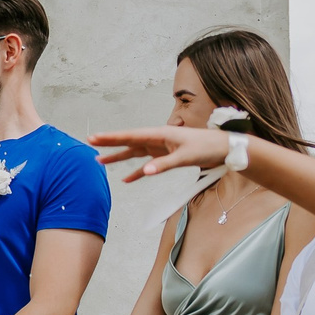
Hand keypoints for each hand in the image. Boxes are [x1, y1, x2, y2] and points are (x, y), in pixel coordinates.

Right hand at [89, 125, 232, 184]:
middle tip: (90, 142)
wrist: (224, 149)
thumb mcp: (186, 157)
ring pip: (135, 153)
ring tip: (100, 161)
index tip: (96, 137)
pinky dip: (137, 172)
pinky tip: (126, 179)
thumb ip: (164, 164)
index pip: (131, 136)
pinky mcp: (166, 157)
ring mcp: (161, 148)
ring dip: (119, 158)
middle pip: (129, 141)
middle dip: (110, 143)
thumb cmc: (207, 148)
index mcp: (160, 134)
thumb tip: (145, 172)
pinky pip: (147, 165)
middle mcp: (157, 139)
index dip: (112, 137)